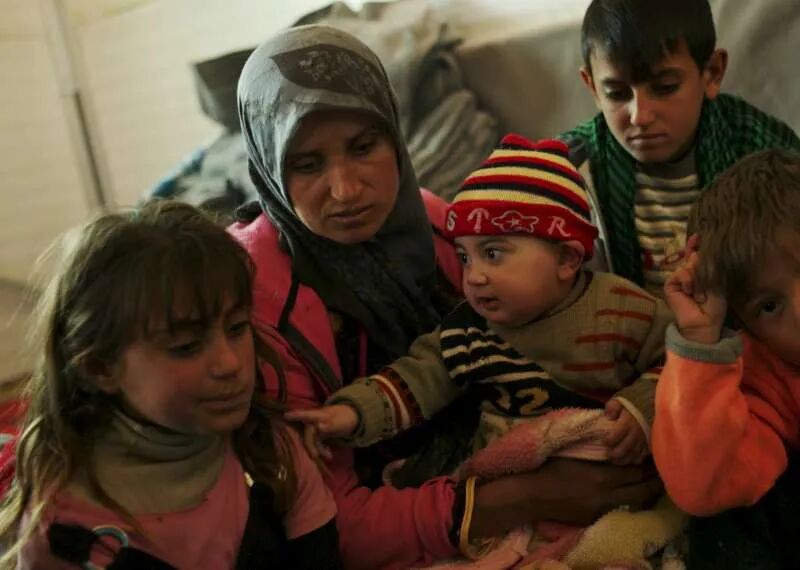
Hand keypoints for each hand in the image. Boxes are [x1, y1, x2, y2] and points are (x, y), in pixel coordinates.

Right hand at [284, 404, 359, 460]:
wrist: (352, 417)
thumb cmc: (345, 418)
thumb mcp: (340, 422)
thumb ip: (329, 425)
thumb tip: (318, 427)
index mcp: (319, 415)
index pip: (305, 414)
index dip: (295, 415)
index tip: (285, 416)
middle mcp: (315, 421)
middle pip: (308, 433)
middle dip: (311, 445)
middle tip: (315, 456)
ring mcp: (317, 427)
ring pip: (312, 440)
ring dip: (319, 449)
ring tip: (329, 457)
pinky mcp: (320, 434)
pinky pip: (317, 442)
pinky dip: (322, 449)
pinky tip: (329, 455)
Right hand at [469, 458, 662, 537]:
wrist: (532, 494)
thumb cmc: (551, 467)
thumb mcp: (577, 454)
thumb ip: (600, 454)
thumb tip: (619, 447)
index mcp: (601, 477)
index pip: (636, 472)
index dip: (649, 465)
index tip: (656, 455)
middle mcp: (606, 496)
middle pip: (642, 491)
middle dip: (654, 481)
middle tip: (661, 470)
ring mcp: (601, 510)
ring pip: (632, 502)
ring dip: (642, 492)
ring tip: (650, 481)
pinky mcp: (593, 518)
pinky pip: (616, 508)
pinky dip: (624, 499)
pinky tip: (626, 492)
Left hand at [604, 399, 648, 464]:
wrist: (657, 401)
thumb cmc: (637, 399)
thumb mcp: (622, 399)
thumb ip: (612, 407)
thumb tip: (607, 417)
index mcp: (627, 422)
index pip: (615, 436)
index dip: (608, 441)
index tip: (603, 442)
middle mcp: (636, 432)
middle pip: (624, 449)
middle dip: (614, 455)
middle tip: (608, 455)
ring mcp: (645, 438)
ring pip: (633, 454)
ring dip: (624, 460)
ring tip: (616, 461)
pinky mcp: (651, 441)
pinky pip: (644, 455)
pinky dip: (636, 459)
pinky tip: (630, 459)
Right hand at [663, 235, 726, 343]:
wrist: (704, 322)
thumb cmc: (714, 307)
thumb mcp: (716, 284)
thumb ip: (706, 269)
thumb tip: (695, 255)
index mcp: (701, 276)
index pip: (696, 258)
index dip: (695, 247)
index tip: (697, 236)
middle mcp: (689, 276)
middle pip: (691, 259)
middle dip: (698, 265)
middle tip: (702, 283)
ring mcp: (678, 280)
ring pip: (687, 266)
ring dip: (695, 278)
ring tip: (698, 293)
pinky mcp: (670, 285)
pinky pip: (679, 274)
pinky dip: (686, 281)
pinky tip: (689, 291)